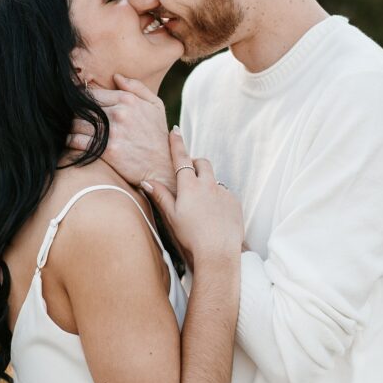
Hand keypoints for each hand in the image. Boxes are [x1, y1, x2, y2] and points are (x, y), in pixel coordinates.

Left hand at [68, 74, 175, 192]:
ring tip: (72, 129)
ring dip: (72, 126)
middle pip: (82, 107)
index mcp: (128, 100)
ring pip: (77, 122)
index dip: (82, 99)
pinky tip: (70, 141)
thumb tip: (116, 76)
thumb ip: (137, 87)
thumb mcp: (156, 105)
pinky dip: (70, 140)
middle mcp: (119, 113)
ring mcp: (112, 132)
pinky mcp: (106, 150)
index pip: (93, 93)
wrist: (162, 167)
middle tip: (70, 118)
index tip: (77, 105)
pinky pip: (77, 140)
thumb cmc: (158, 135)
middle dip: (74, 113)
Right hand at [143, 129, 243, 266]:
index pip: (182, 158)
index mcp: (190, 186)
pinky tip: (213, 215)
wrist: (218, 251)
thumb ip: (161, 196)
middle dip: (195, 163)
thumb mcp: (171, 216)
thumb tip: (147, 181)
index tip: (175, 131)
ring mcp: (224, 192)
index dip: (177, 143)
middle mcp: (208, 184)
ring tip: (201, 205)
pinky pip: (225, 194)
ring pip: (214, 180)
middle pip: (202, 163)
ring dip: (206, 184)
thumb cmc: (191, 236)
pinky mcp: (235, 202)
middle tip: (188, 175)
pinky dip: (218, 199)